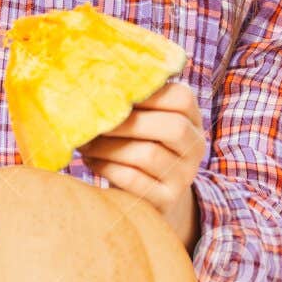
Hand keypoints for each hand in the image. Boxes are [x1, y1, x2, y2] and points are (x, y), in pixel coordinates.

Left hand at [81, 80, 205, 249]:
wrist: (148, 194)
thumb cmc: (137, 145)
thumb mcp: (143, 121)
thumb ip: (132, 102)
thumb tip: (96, 82)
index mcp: (192, 119)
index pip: (182, 98)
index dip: (149, 94)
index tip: (115, 96)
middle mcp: (195, 147)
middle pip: (171, 127)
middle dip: (127, 123)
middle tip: (95, 122)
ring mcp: (184, 176)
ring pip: (149, 154)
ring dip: (110, 147)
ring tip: (86, 143)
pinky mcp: (167, 200)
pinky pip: (136, 180)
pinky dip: (108, 168)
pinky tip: (92, 161)